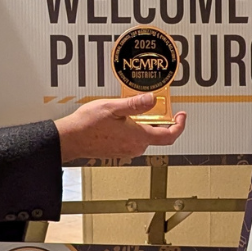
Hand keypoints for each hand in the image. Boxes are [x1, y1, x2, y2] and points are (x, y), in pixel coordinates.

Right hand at [54, 93, 186, 161]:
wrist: (70, 139)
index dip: (179, 125)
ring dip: (147, 125)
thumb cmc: (87, 125)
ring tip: (138, 110)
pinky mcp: (118, 151)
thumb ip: (135, 104)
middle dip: (162, 122)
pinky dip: (135, 129)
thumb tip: (152, 100)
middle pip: (158, 136)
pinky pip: (134, 140)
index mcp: (138, 137)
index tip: (181, 116)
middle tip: (159, 107)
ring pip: (145, 138)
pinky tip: (125, 119)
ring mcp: (126, 151)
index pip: (169, 136)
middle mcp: (135, 147)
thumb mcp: (113, 107)